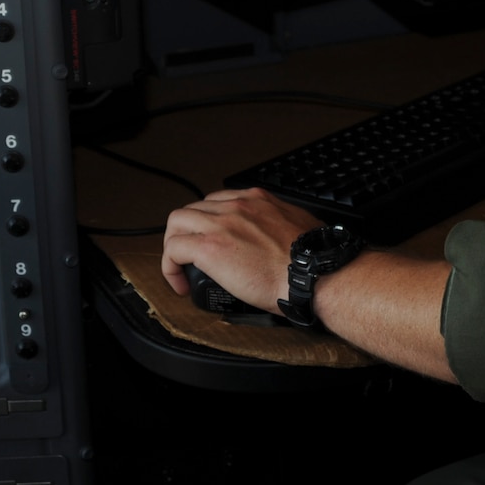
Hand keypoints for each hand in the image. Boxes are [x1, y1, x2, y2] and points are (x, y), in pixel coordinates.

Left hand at [161, 187, 324, 312]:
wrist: (314, 274)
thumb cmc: (313, 261)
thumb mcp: (300, 227)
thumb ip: (284, 226)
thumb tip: (285, 240)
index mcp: (257, 200)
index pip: (219, 201)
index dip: (209, 222)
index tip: (212, 239)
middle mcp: (237, 206)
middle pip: (194, 208)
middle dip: (188, 232)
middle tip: (191, 256)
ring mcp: (221, 224)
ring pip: (177, 221)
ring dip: (174, 244)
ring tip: (180, 268)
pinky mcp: (209, 247)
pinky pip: (173, 248)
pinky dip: (170, 266)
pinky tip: (179, 283)